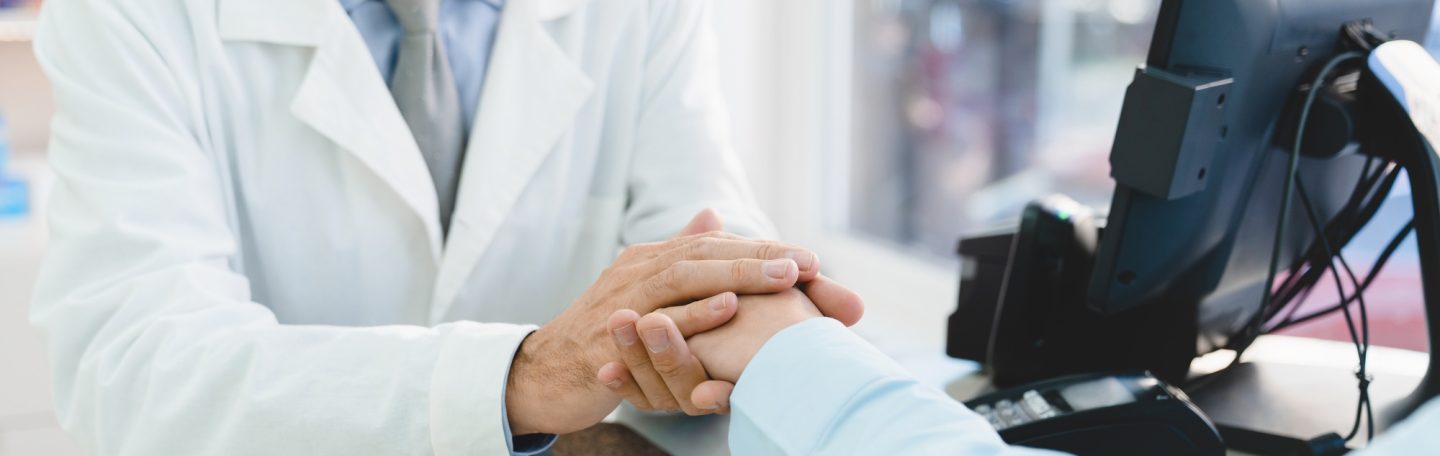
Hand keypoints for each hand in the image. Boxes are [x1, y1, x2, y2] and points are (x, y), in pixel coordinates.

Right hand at [505, 210, 821, 434]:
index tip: (811, 258)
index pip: (713, 246)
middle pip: (704, 254)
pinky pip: (655, 323)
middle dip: (760, 256)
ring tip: (784, 277)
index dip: (762, 249)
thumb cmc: (604, 334)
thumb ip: (680, 255)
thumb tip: (713, 215)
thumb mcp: (644, 292)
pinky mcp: (607, 339)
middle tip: (810, 264)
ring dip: (736, 274)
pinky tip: (728, 307)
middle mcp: (635, 272)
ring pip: (683, 279)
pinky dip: (693, 313)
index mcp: (649, 260)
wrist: (543, 374)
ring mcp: (619, 303)